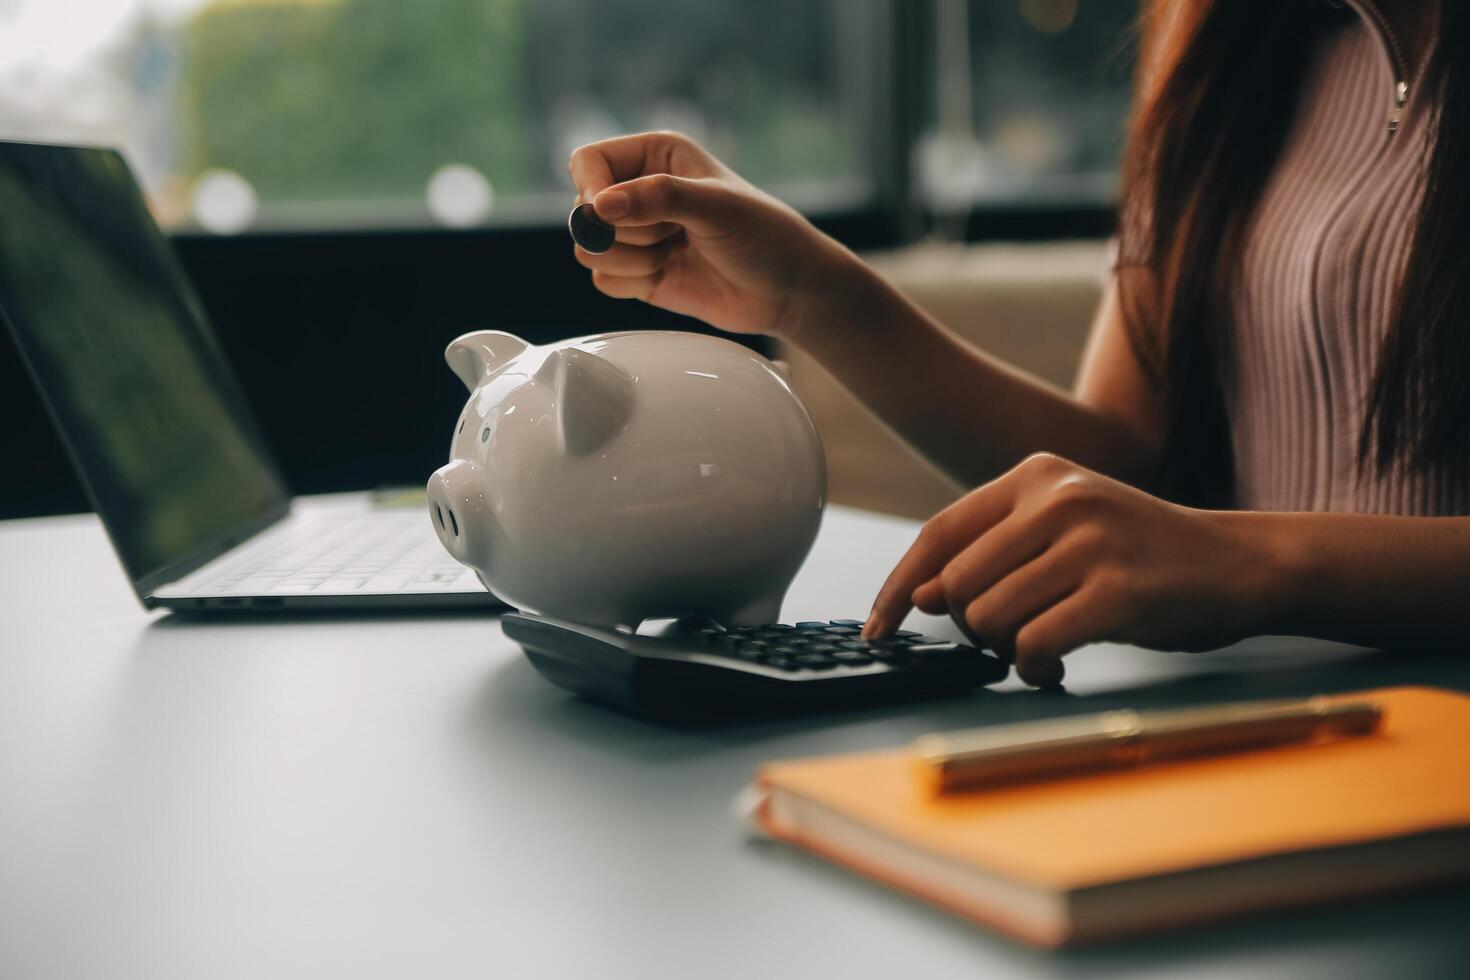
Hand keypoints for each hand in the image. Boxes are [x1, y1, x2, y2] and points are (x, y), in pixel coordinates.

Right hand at [567, 131, 858, 338]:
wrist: (786, 289)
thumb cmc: (763, 235)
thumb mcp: (716, 207)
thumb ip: (659, 198)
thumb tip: (600, 206)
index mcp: (655, 154)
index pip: (588, 161)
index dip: (591, 189)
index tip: (607, 214)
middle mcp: (639, 190)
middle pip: (583, 211)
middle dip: (623, 231)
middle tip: (671, 235)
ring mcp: (637, 234)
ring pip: (591, 249)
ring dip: (632, 259)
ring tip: (676, 252)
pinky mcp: (637, 273)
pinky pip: (603, 279)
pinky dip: (632, 283)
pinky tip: (669, 274)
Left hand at [863, 453, 1282, 685]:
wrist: (1240, 563)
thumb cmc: (1140, 554)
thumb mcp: (1064, 530)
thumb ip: (994, 553)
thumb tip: (924, 596)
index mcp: (1036, 476)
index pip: (939, 533)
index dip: (899, 586)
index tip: (877, 626)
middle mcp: (1058, 498)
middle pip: (960, 585)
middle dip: (972, 629)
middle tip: (1009, 639)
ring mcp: (1090, 541)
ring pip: (990, 617)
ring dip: (1005, 652)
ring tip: (1038, 649)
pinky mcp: (1118, 591)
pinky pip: (1035, 645)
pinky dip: (1033, 669)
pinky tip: (1051, 668)